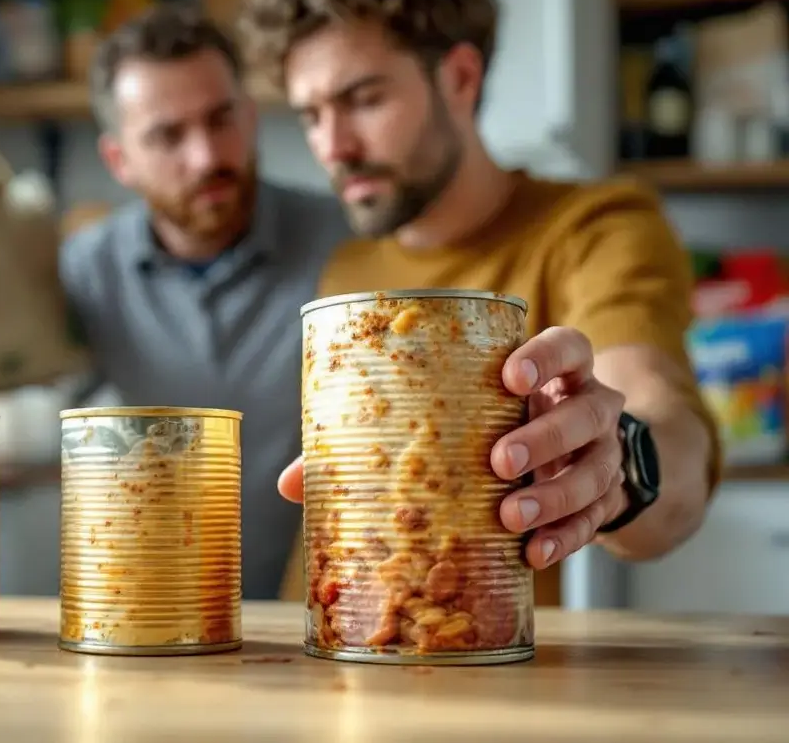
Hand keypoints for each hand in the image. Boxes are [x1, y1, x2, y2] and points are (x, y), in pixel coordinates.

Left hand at [276, 326, 628, 570]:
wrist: (578, 462)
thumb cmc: (490, 428)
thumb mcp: (456, 418)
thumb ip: (381, 438)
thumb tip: (291, 481)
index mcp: (554, 373)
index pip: (569, 345)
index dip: (546, 355)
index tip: (510, 377)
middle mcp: (590, 406)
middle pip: (586, 411)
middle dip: (544, 435)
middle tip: (498, 462)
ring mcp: (606, 455)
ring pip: (597, 469)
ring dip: (555, 494)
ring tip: (511, 517)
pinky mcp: (608, 502)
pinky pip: (597, 519)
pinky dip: (567, 537)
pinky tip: (532, 553)